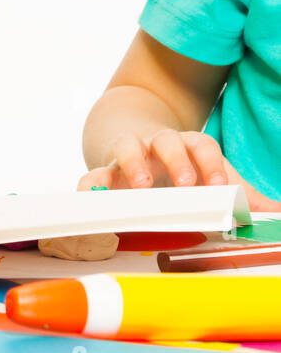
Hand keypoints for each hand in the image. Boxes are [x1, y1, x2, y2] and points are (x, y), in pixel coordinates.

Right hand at [79, 129, 280, 211]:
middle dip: (177, 161)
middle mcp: (157, 144)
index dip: (211, 165)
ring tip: (141, 187)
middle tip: (187, 184)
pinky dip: (91, 186)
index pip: (202, 145)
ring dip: (134, 164)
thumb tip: (278, 212)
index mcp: (188, 144)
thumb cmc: (181, 167)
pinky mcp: (104, 172)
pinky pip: (93, 175)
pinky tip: (93, 199)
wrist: (137, 147)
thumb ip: (243, 195)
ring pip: (127, 147)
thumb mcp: (212, 176)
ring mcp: (128, 155)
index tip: (221, 188)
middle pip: (167, 141)